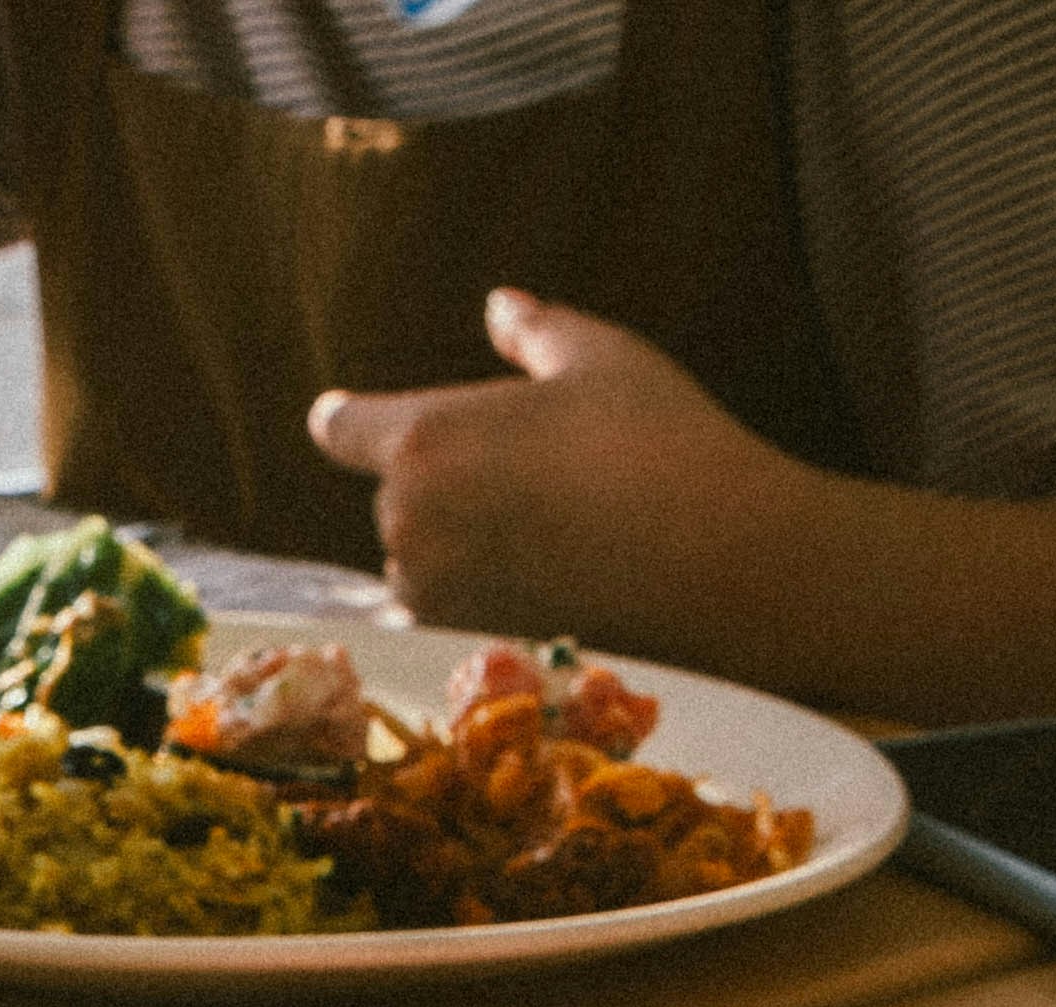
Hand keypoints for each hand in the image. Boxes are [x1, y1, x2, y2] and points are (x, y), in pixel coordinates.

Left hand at [310, 288, 800, 639]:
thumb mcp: (599, 358)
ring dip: (459, 547)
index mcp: (423, 437)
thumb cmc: (657, 443)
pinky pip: (453, 614)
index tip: (340, 420)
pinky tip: (553, 579)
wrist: (715, 566)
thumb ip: (535, 330)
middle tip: (531, 475)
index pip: (343, 427)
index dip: (346, 422)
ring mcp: (434, 598)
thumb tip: (499, 306)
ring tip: (551, 529)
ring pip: (422, 562)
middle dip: (440, 486)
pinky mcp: (468, 650)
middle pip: (395, 497)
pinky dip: (484, 596)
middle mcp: (409, 523)